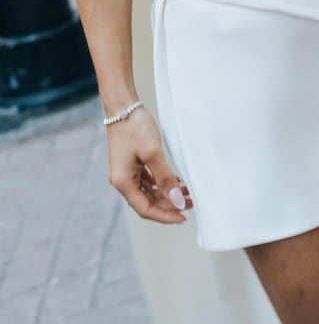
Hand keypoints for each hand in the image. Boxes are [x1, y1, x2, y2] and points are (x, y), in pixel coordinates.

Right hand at [106, 105, 192, 223]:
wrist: (123, 106)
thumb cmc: (134, 127)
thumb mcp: (153, 153)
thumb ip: (165, 178)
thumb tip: (177, 201)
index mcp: (123, 182)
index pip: (146, 209)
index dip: (166, 215)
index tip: (184, 217)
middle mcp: (122, 180)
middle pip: (147, 202)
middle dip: (169, 205)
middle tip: (191, 204)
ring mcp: (126, 172)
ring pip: (149, 191)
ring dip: (167, 194)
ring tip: (187, 193)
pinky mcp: (131, 163)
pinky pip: (148, 180)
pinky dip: (162, 183)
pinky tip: (176, 181)